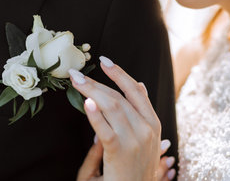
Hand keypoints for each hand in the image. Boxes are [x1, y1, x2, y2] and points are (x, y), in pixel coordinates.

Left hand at [70, 56, 162, 180]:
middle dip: (97, 82)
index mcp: (154, 123)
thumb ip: (142, 112)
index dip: (119, 74)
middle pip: (119, 97)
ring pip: (112, 107)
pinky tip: (86, 103)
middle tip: (77, 73)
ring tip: (76, 82)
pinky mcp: (120, 152)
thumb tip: (139, 85)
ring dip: (91, 91)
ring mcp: (136, 140)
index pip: (135, 91)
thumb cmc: (137, 168)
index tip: (104, 61)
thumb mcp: (146, 138)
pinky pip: (105, 129)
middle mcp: (147, 129)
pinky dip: (95, 115)